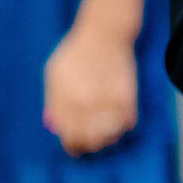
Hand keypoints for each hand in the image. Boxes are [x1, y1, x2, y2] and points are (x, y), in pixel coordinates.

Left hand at [44, 24, 138, 155]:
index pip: (70, 135)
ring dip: (108, 137)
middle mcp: (86, 103)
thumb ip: (54, 101)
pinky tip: (120, 118)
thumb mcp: (55, 74)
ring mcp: (107, 101)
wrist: (104, 35)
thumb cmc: (76, 53)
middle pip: (91, 140)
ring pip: (111, 135)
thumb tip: (59, 126)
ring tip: (107, 132)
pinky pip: (128, 122)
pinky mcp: (127, 96)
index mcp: (65, 99)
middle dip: (91, 145)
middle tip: (92, 143)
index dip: (73, 145)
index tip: (76, 147)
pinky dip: (124, 124)